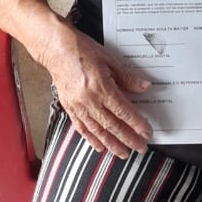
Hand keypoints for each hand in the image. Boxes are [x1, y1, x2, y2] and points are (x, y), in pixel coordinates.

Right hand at [41, 23, 152, 157]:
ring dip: (112, 144)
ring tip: (123, 153)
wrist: (55, 48)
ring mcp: (77, 105)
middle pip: (112, 125)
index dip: (137, 124)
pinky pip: (81, 127)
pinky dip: (91, 139)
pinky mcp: (69, 107)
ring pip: (97, 131)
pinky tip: (99, 146)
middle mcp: (89, 100)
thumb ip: (127, 77)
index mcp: (101, 87)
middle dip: (128, 138)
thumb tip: (144, 88)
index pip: (123, 111)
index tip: (146, 133)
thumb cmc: (81, 49)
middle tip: (140, 148)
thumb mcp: (109, 59)